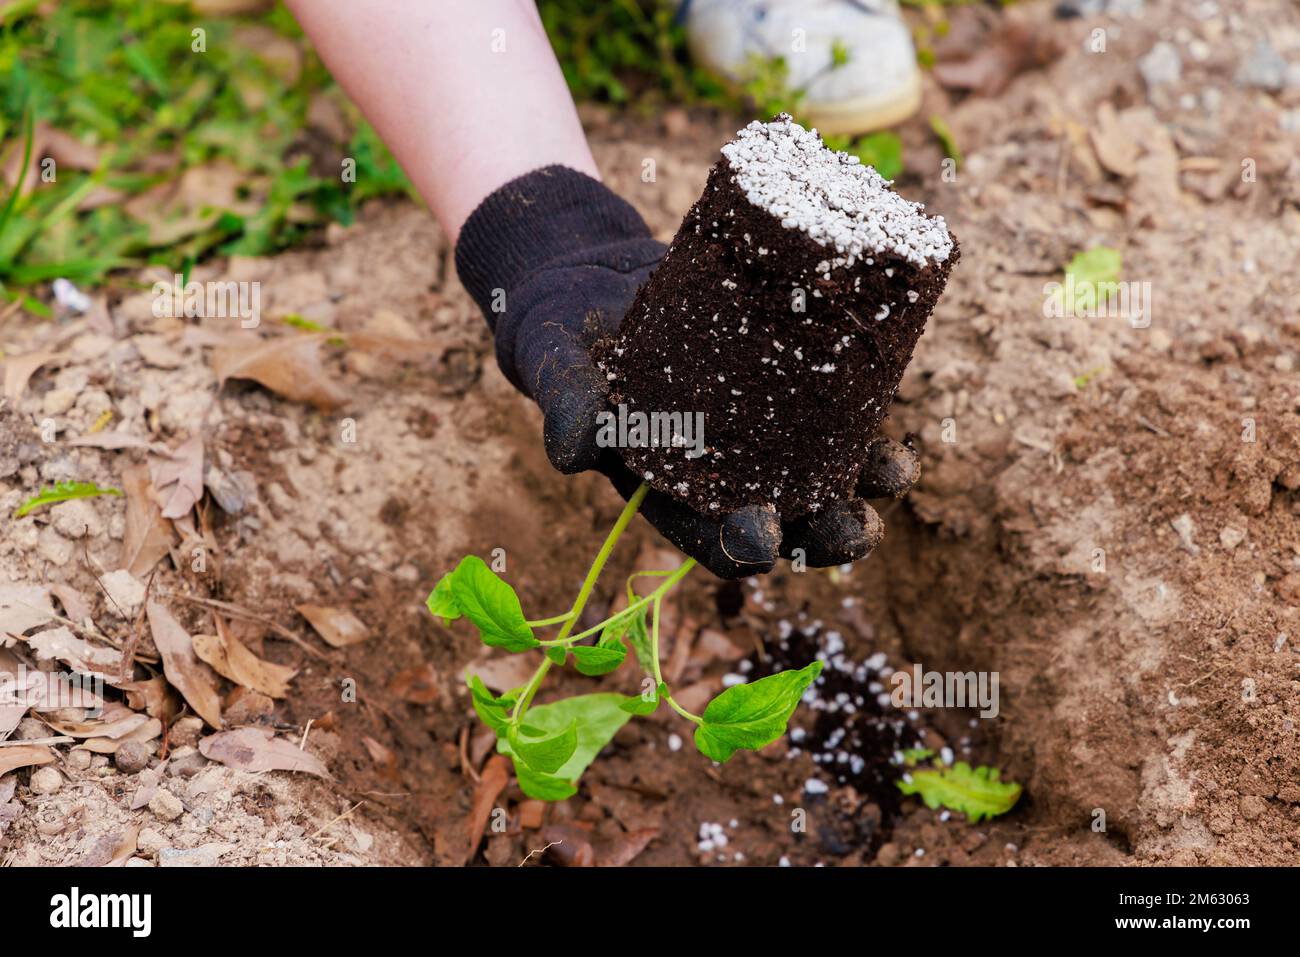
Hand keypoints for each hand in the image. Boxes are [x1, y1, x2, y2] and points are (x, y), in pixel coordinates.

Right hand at [455, 166, 918, 578]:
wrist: (589, 276)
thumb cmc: (560, 335)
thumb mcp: (553, 364)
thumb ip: (566, 403)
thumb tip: (573, 452)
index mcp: (668, 486)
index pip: (709, 537)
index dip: (741, 547)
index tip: (764, 538)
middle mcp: (721, 466)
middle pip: (785, 516)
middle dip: (824, 530)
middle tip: (858, 529)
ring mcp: (759, 422)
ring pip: (823, 466)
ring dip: (864, 479)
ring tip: (895, 469)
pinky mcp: (782, 371)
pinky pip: (831, 397)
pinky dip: (863, 398)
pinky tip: (889, 383)